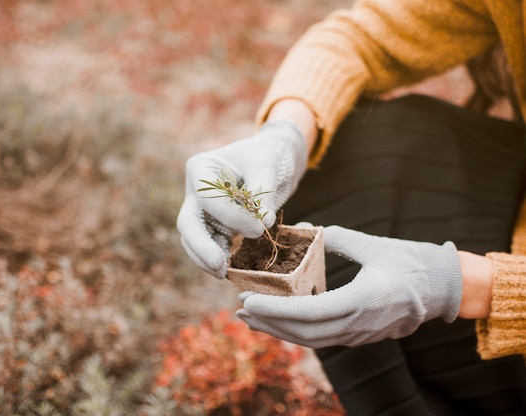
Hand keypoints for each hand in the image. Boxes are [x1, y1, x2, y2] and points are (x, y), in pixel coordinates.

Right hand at [176, 121, 307, 277]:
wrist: (272, 160)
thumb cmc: (267, 155)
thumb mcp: (267, 165)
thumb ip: (263, 192)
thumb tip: (264, 221)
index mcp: (201, 168)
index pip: (208, 199)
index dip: (232, 217)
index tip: (259, 228)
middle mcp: (195, 190)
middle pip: (188, 223)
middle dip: (201, 247)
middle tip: (220, 266)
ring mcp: (201, 210)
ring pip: (193, 240)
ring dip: (206, 259)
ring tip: (225, 274)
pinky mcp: (213, 226)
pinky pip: (209, 246)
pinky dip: (218, 258)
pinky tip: (230, 270)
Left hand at [237, 225, 462, 347]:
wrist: (445, 288)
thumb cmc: (413, 263)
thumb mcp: (375, 245)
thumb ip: (339, 237)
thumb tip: (308, 227)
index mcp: (361, 301)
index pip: (308, 313)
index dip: (275, 311)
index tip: (248, 302)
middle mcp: (358, 324)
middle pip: (304, 333)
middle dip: (269, 324)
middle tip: (240, 310)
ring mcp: (360, 334)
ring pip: (311, 340)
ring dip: (279, 331)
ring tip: (252, 320)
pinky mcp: (360, 335)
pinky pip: (322, 338)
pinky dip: (297, 331)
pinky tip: (281, 322)